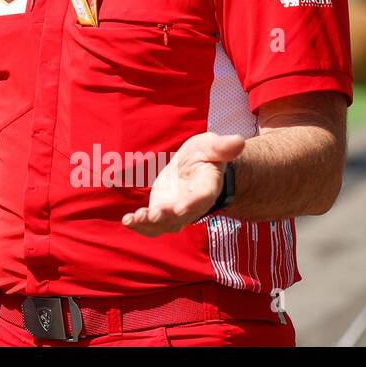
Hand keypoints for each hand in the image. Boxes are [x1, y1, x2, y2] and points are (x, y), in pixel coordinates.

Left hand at [122, 132, 245, 236]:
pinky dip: (140, 225)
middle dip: (166, 216)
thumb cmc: (204, 155)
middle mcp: (193, 205)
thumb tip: (238, 141)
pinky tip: (127, 220)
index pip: (202, 198)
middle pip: (181, 215)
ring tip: (133, 219)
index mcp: (207, 187)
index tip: (179, 208)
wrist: (196, 169)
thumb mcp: (211, 146)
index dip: (191, 203)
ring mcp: (177, 212)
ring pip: (165, 224)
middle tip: (153, 214)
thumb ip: (221, 146)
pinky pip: (152, 225)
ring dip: (149, 224)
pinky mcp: (162, 214)